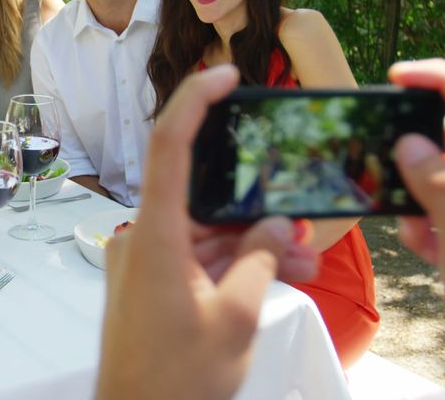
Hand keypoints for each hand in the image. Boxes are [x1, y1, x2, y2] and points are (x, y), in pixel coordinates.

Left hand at [96, 65, 318, 399]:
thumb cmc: (175, 381)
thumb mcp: (236, 318)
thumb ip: (260, 260)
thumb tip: (274, 226)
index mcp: (156, 237)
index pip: (169, 145)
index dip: (195, 100)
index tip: (225, 75)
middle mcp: (143, 240)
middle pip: (200, 194)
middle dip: (253, 202)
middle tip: (297, 215)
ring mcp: (145, 263)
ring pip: (204, 230)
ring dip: (250, 240)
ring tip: (301, 259)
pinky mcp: (150, 283)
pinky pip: (195, 256)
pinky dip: (231, 261)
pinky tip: (275, 272)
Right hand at [389, 58, 444, 374]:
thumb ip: (441, 187)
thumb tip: (409, 144)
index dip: (442, 81)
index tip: (399, 77)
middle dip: (419, 152)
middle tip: (388, 165)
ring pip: (443, 175)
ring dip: (418, 195)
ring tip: (413, 224)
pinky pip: (443, 210)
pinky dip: (425, 224)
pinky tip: (425, 246)